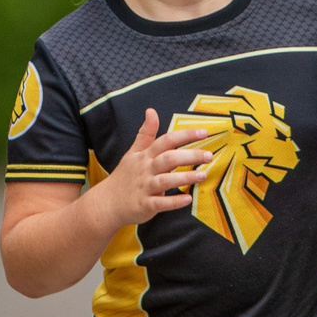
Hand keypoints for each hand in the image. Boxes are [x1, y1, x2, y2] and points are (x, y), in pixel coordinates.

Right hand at [100, 109, 210, 230]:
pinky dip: (174, 202)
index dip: (184, 135)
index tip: (203, 132)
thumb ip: (145, 133)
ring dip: (185, 177)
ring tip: (203, 175)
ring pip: (166, 180)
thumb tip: (151, 110)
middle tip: (209, 155)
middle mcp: (145, 169)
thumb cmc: (125, 176)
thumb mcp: (133, 152)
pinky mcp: (144, 205)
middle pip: (168, 159)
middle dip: (189, 155)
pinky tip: (188, 198)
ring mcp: (144, 187)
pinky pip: (160, 203)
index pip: (166, 141)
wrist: (107, 202)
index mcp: (145, 156)